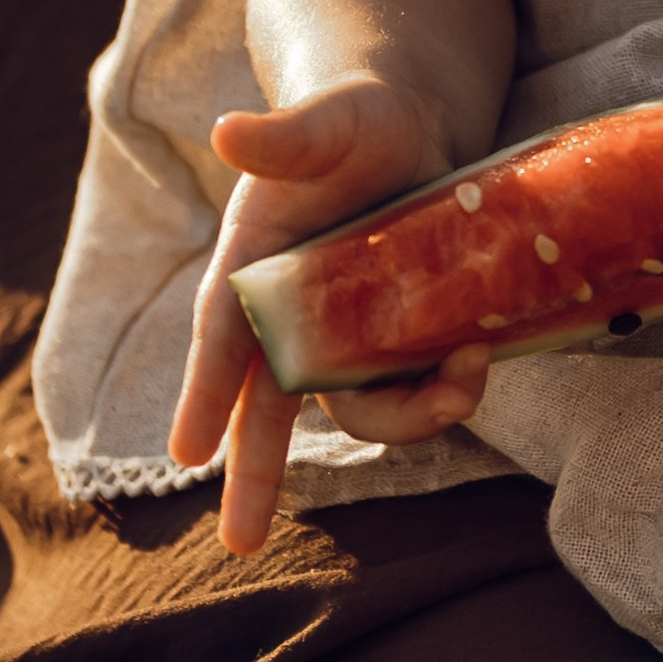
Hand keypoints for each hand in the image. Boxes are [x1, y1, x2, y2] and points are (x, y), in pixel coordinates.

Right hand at [171, 77, 491, 557]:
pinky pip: (412, 385)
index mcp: (252, 267)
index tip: (184, 452)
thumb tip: (228, 128)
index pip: (219, 338)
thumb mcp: (326, 122)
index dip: (202, 393)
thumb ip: (285, 136)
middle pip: (266, 409)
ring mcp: (346, 334)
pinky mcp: (400, 337)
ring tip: (465, 381)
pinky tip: (478, 360)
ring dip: (406, 417)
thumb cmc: (352, 121)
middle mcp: (291, 315)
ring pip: (357, 407)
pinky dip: (444, 388)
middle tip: (239, 540)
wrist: (408, 126)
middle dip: (255, 475)